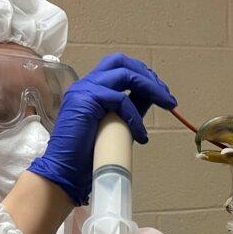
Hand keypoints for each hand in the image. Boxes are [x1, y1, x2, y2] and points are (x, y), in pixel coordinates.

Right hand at [28, 53, 175, 204]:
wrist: (65, 171)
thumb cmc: (87, 154)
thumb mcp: (116, 124)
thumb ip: (131, 108)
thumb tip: (153, 96)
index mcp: (91, 88)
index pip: (118, 66)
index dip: (142, 75)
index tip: (162, 92)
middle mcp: (86, 84)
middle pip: (121, 62)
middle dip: (148, 75)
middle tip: (167, 95)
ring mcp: (84, 90)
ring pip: (124, 74)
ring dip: (150, 88)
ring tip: (167, 105)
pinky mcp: (86, 100)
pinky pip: (120, 100)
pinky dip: (135, 117)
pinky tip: (140, 135)